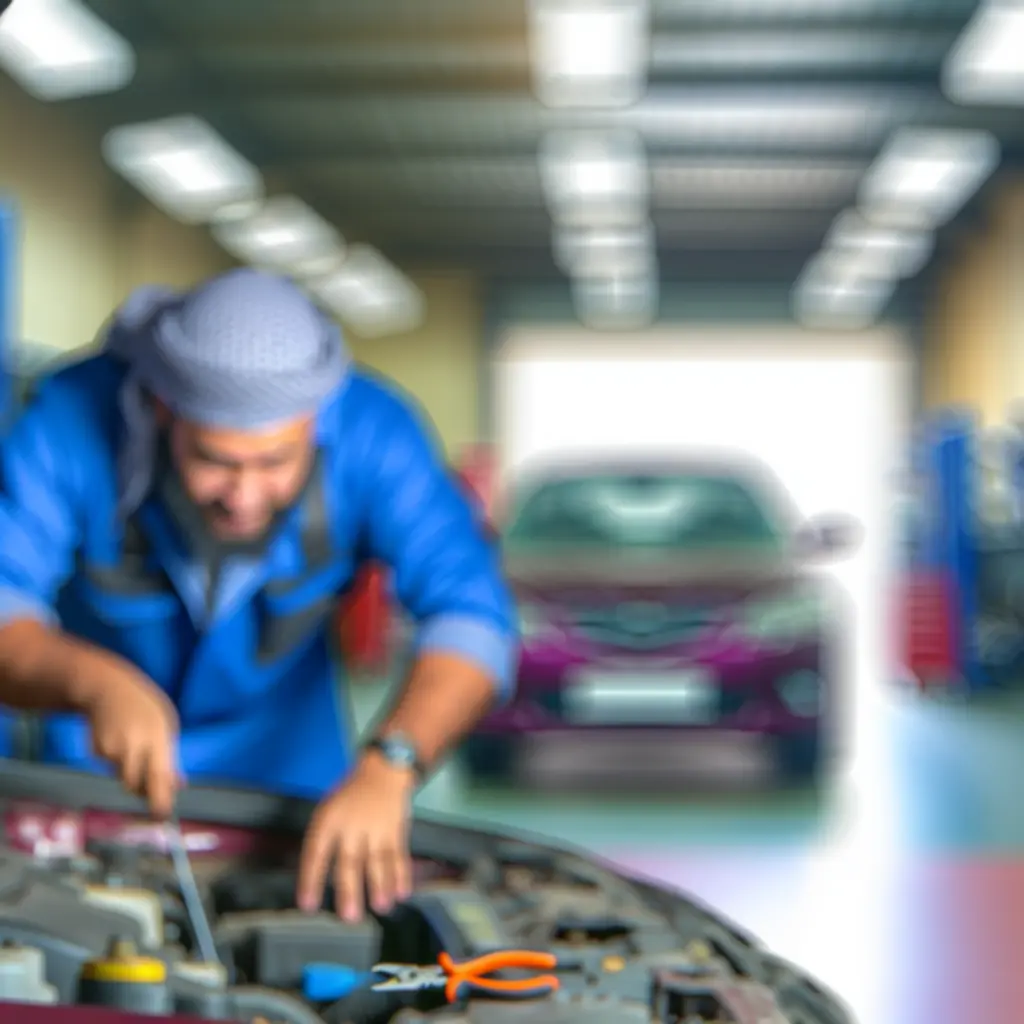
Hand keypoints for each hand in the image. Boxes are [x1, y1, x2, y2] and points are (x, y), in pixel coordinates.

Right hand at [80, 662, 180, 818]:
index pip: (158, 774)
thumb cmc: (144, 708)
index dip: (160, 797)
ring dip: (133, 773)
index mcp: (156, 736)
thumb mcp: (166, 725)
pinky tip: (121, 741)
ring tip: (136, 748)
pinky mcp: (96, 752)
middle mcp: (131, 745)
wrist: (106, 688)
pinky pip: (112, 767)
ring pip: (124, 777)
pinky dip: (119, 762)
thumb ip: (170, 757)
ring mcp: (110, 749)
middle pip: (135, 784)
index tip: (163, 815)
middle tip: (153, 787)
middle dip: (144, 791)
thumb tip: (178, 785)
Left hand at [297, 753, 414, 920]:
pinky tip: (403, 892)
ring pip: (378, 861)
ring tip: (382, 907)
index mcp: (329, 821)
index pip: (316, 853)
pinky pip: (399, 855)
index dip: (311, 879)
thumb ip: (325, 840)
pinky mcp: (396, 831)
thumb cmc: (350, 796)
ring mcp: (376, 829)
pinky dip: (402, 875)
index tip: (308, 905)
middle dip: (350, 890)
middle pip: (350, 861)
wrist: (383, 771)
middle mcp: (352, 827)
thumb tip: (317, 880)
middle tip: (350, 916)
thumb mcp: (329, 810)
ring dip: (381, 886)